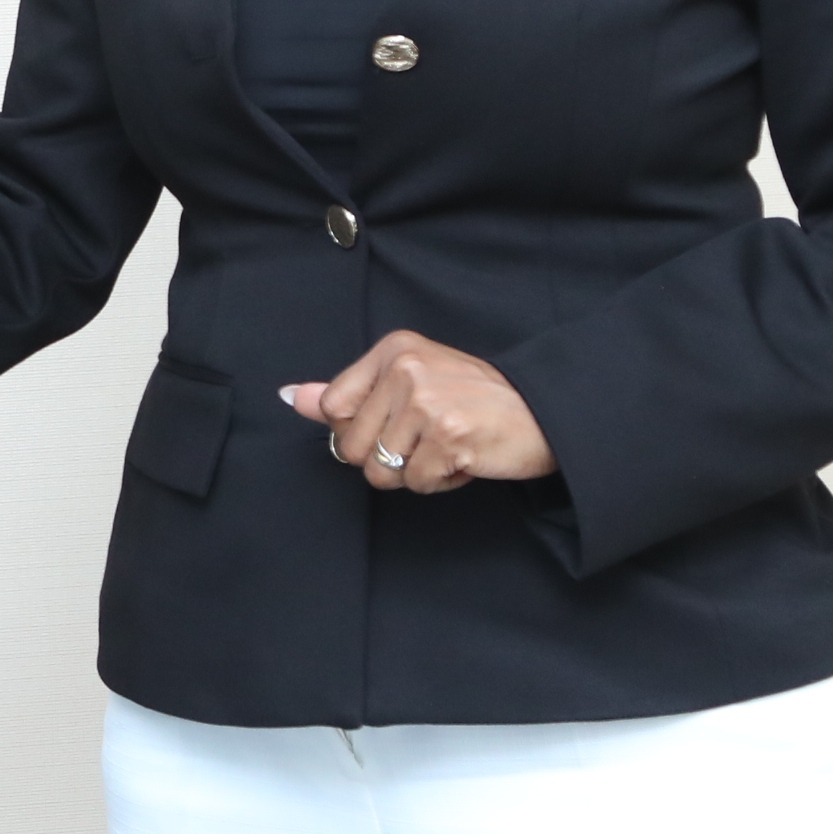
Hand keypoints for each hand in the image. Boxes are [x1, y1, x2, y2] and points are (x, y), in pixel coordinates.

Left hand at [284, 331, 551, 492]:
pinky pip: (417, 484)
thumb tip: (291, 396)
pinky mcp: (448, 437)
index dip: (363, 431)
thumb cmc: (473, 400)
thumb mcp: (408, 382)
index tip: (401, 420)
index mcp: (393, 349)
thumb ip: (347, 393)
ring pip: (381, 472)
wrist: (542, 414)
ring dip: (415, 472)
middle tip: (430, 436)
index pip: (334, 409)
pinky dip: (442, 481)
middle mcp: (406, 368)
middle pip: (353, 448)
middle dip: (389, 457)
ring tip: (447, 445)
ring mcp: (427, 402)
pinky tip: (466, 456)